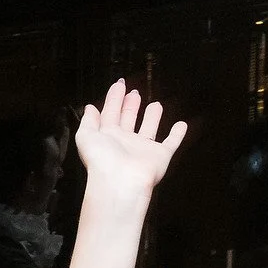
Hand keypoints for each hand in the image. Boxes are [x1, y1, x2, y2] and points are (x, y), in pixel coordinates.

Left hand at [74, 79, 185, 198]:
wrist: (120, 182)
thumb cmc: (101, 160)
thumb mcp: (86, 136)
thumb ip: (88, 121)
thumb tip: (90, 108)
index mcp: (107, 136)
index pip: (110, 113)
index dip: (113, 98)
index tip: (119, 85)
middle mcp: (124, 142)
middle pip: (128, 119)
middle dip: (130, 106)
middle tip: (133, 93)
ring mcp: (143, 149)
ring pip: (148, 128)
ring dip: (151, 117)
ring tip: (155, 104)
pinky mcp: (160, 155)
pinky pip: (171, 143)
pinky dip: (177, 134)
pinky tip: (181, 125)